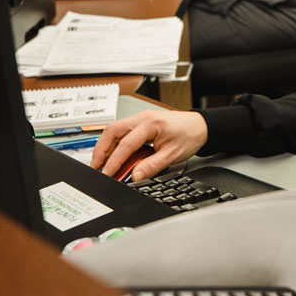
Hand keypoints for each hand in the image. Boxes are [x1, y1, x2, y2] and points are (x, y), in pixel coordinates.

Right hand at [89, 110, 207, 180]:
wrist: (200, 125)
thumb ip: (152, 166)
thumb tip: (135, 176)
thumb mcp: (173, 155)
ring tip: (101, 164)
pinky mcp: (141, 122)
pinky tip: (112, 155)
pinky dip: (114, 143)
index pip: (126, 145)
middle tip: (96, 168)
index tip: (107, 174)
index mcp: (150, 124)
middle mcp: (142, 118)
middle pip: (112, 131)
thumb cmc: (189, 135)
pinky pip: (122, 131)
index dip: (114, 162)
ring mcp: (140, 118)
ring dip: (105, 146)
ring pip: (114, 130)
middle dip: (100, 150)